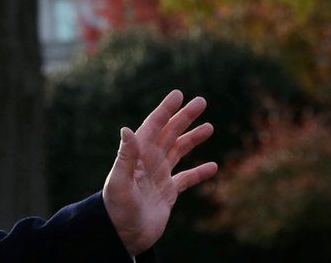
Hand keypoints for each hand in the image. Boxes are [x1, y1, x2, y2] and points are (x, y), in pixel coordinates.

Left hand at [102, 89, 216, 255]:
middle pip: (169, 133)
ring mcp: (159, 176)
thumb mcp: (119, 181)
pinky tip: (213, 166)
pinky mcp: (167, 193)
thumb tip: (127, 129)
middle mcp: (149, 162)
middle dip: (184, 117)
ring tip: (209, 126)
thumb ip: (125, 156)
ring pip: (178, 151)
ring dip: (193, 138)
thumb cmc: (117, 209)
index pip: (154, 126)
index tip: (178, 94)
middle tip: (201, 101)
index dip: (166, 109)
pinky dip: (199, 172)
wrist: (122, 235)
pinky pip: (186, 178)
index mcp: (138, 155)